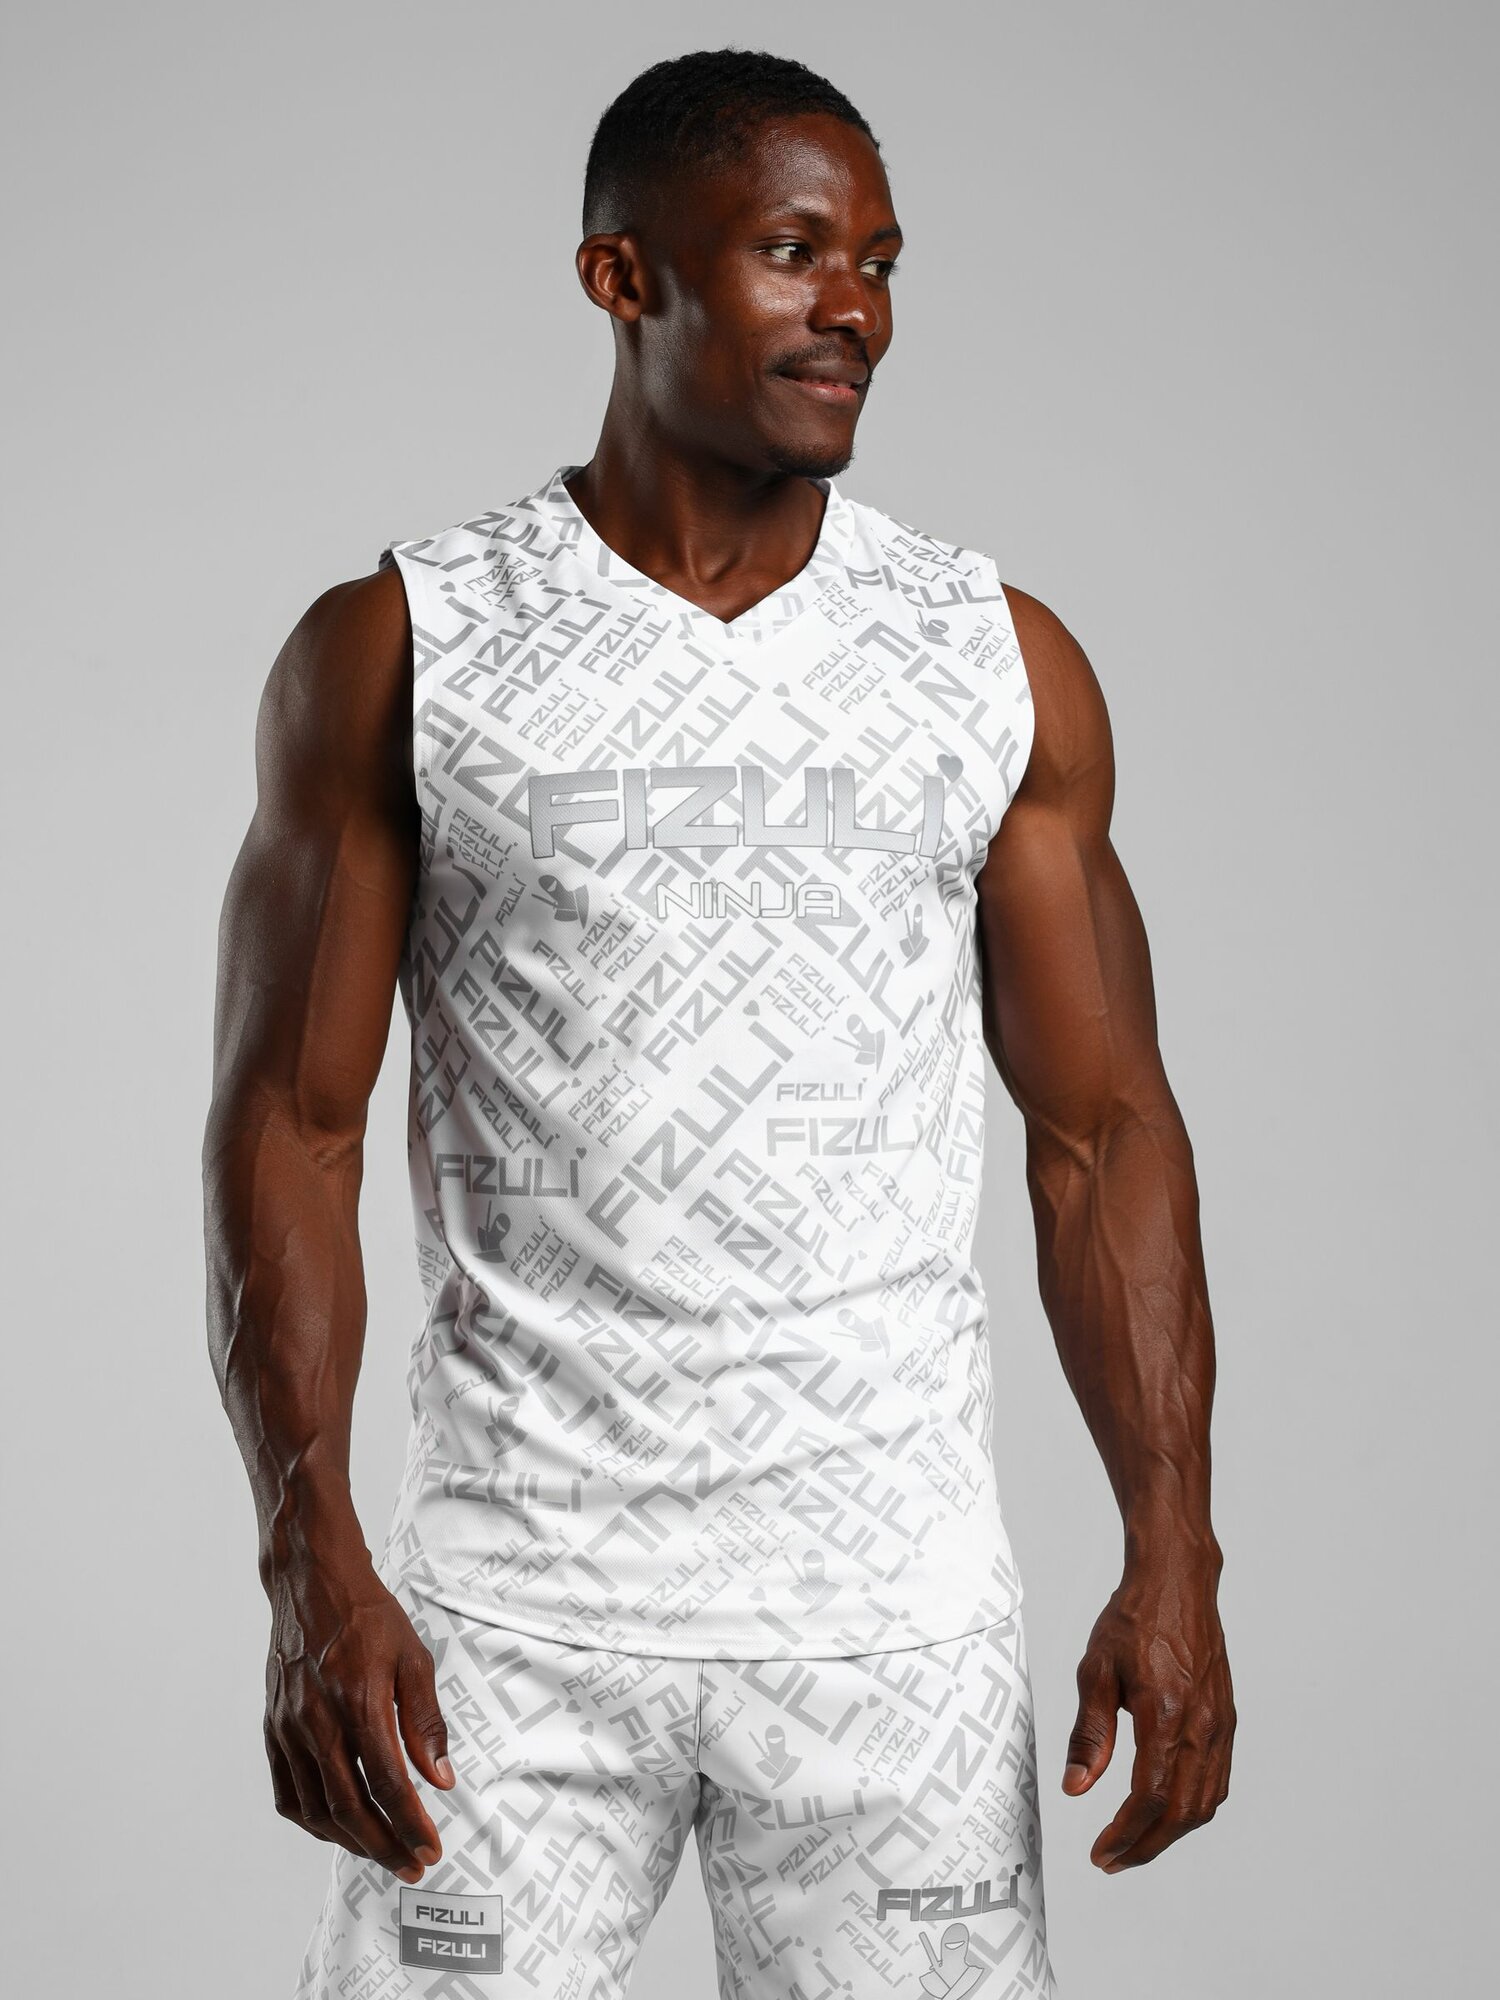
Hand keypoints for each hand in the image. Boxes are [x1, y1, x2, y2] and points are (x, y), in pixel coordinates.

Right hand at [263, 1555, 456, 1880]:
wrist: (312, 1584)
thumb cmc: (369, 1617)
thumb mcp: (413, 1657)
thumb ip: (426, 1721)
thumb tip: (441, 1777)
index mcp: (360, 1701)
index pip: (388, 1783)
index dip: (411, 1824)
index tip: (431, 1848)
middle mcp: (318, 1722)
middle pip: (350, 1808)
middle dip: (385, 1845)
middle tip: (412, 1864)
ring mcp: (290, 1728)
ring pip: (316, 1809)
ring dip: (350, 1842)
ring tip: (381, 1851)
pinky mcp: (273, 1729)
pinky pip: (287, 1793)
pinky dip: (313, 1821)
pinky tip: (338, 1827)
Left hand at [1061, 1547, 1234, 1870]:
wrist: (1176, 1582)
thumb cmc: (1134, 1619)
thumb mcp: (1095, 1670)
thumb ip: (1089, 1733)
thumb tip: (1076, 1787)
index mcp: (1166, 1713)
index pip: (1151, 1796)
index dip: (1126, 1833)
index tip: (1101, 1852)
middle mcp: (1201, 1724)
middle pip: (1181, 1811)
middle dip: (1146, 1845)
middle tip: (1113, 1859)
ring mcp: (1220, 1724)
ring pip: (1204, 1802)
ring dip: (1171, 1832)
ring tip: (1135, 1843)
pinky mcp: (1226, 1719)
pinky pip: (1217, 1780)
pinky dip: (1193, 1807)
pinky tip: (1168, 1811)